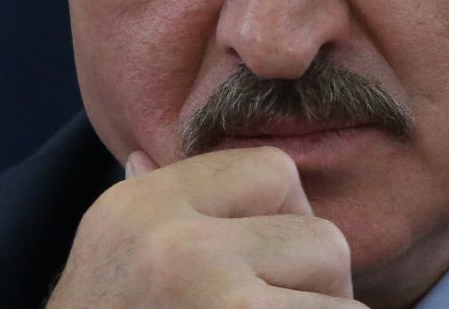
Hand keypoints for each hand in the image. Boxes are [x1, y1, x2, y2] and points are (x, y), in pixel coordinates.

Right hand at [46, 146, 365, 306]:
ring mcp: (216, 300)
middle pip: (321, 235)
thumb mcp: (107, 270)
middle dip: (314, 288)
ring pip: (341, 298)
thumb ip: (149, 216)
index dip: (283, 223)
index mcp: (138, 210)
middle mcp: (173, 244)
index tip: (253, 273)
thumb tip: (142, 154)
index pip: (274, 171)